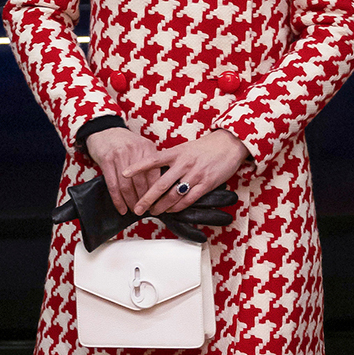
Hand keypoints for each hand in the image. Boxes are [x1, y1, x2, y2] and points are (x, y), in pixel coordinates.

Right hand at [84, 128, 162, 215]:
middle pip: (141, 183)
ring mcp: (120, 155)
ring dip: (130, 202)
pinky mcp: (106, 160)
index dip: (156, 193)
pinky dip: (117, 200)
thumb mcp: (142, 147)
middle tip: (144, 210)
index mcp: (148, 148)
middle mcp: (135, 151)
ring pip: (127, 186)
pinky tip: (121, 208)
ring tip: (133, 210)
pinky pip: (113, 185)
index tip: (156, 204)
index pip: (155, 176)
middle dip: (143, 200)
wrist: (104, 130)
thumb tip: (159, 188)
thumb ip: (151, 164)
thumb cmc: (125, 142)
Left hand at [123, 130, 249, 216]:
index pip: (153, 160)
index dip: (137, 167)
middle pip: (160, 184)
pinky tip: (171, 210)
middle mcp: (184, 163)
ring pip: (173, 195)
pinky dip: (178, 207)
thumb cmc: (206, 146)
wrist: (230, 143)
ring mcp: (195, 174)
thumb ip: (172, 158)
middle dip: (147, 199)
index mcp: (177, 152)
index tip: (123, 173)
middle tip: (138, 208)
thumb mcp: (186, 148)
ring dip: (162, 206)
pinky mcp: (206, 183)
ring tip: (154, 211)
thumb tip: (155, 169)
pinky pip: (189, 199)